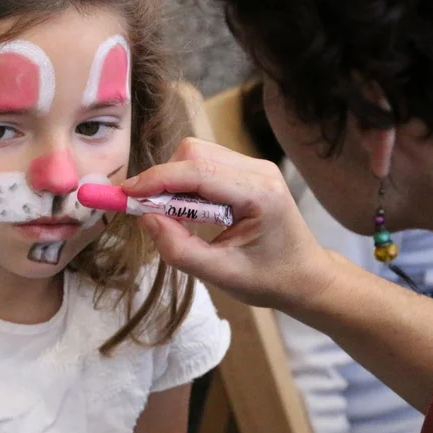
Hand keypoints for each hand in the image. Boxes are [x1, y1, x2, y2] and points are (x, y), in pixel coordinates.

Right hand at [124, 137, 336, 310]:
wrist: (306, 277)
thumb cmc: (270, 280)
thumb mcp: (221, 275)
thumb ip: (179, 249)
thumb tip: (145, 217)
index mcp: (260, 194)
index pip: (198, 172)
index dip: (157, 179)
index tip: (126, 194)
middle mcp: (259, 170)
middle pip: (194, 153)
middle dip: (164, 178)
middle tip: (149, 212)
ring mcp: (254, 167)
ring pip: (197, 153)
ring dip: (174, 180)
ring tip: (172, 216)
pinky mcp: (247, 170)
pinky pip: (205, 163)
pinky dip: (186, 182)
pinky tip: (189, 211)